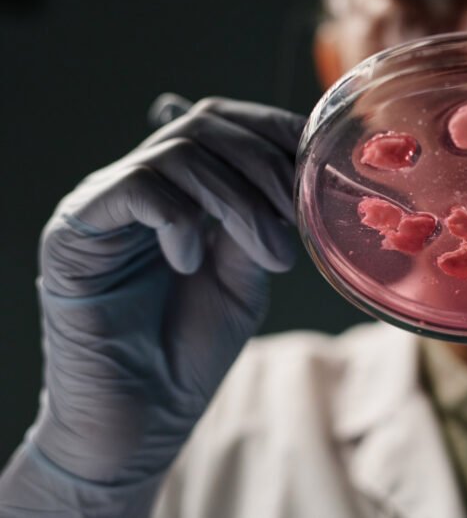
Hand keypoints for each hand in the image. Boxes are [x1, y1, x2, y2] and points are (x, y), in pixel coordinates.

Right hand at [29, 98, 303, 485]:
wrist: (138, 419)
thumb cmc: (190, 349)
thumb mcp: (247, 273)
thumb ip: (260, 219)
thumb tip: (295, 175)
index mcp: (181, 188)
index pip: (227, 122)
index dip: (275, 130)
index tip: (316, 164)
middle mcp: (140, 184)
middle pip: (207, 124)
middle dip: (266, 165)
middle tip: (294, 220)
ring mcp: (105, 204)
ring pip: (181, 152)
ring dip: (239, 201)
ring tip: (267, 255)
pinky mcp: (74, 232)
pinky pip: (137, 189)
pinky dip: (181, 219)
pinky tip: (190, 262)